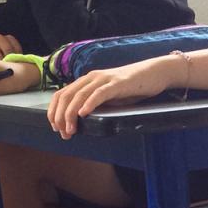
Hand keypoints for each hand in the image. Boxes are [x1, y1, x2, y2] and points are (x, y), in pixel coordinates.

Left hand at [47, 58, 170, 138]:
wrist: (153, 74)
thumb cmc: (132, 87)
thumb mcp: (109, 97)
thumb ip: (96, 104)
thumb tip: (82, 121)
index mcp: (87, 81)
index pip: (61, 94)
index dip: (54, 111)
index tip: (55, 128)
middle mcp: (91, 78)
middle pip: (66, 96)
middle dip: (60, 116)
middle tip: (63, 133)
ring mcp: (104, 79)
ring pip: (79, 95)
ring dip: (71, 114)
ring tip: (71, 129)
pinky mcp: (117, 84)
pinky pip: (99, 93)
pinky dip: (89, 104)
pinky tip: (84, 114)